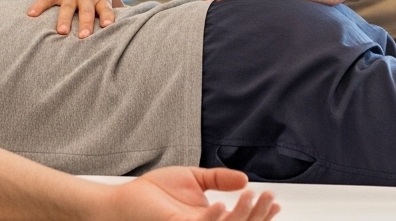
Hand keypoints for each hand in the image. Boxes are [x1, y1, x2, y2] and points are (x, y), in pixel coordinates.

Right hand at [27, 0, 124, 37]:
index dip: (107, 17)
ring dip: (64, 19)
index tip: (108, 26)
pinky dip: (39, 7)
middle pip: (87, 11)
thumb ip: (116, 7)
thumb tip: (133, 23)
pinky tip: (31, 15)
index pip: (106, 9)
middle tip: (85, 36)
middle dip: (86, 23)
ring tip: (62, 31)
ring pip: (67, 8)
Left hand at [99, 167, 277, 220]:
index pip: (241, 220)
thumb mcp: (192, 178)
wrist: (122, 201)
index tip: (273, 202)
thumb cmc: (151, 194)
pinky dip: (214, 217)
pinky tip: (222, 205)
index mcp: (209, 219)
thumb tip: (244, 178)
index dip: (260, 214)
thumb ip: (218, 179)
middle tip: (268, 198)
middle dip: (258, 215)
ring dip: (243, 215)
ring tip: (251, 196)